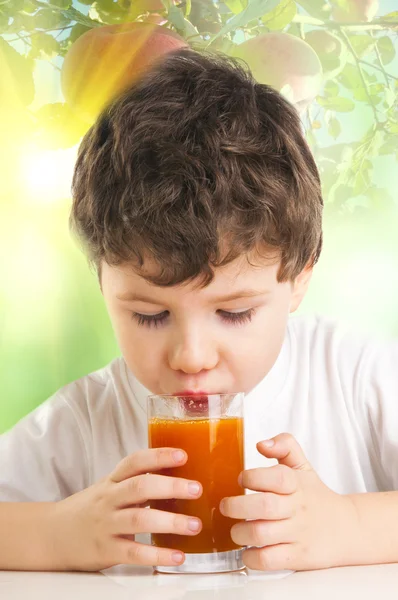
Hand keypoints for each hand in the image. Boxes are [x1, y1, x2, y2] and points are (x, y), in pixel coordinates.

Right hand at [53, 448, 202, 570]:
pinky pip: (133, 553)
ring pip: (138, 520)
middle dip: (170, 486)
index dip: (158, 456)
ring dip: (169, 522)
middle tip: (196, 488)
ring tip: (194, 525)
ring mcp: (106, 525)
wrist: (53, 534)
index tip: (182, 455)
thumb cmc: (92, 508)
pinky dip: (157, 555)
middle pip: (139, 487)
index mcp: (113, 480)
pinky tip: (178, 556)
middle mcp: (109, 499)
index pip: (135, 462)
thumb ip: (139, 482)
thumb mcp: (111, 488)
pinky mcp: (106, 551)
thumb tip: (181, 474)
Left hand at [219, 433, 357, 571]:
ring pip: (261, 534)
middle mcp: (298, 508)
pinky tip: (248, 549)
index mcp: (298, 483)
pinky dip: (251, 557)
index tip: (242, 479)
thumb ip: (285, 446)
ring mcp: (299, 534)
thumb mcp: (303, 466)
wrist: (346, 529)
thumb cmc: (314, 495)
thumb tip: (262, 444)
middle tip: (226, 506)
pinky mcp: (298, 557)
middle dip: (236, 506)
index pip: (277, 477)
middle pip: (264, 506)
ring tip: (237, 529)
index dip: (253, 477)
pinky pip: (268, 560)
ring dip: (240, 532)